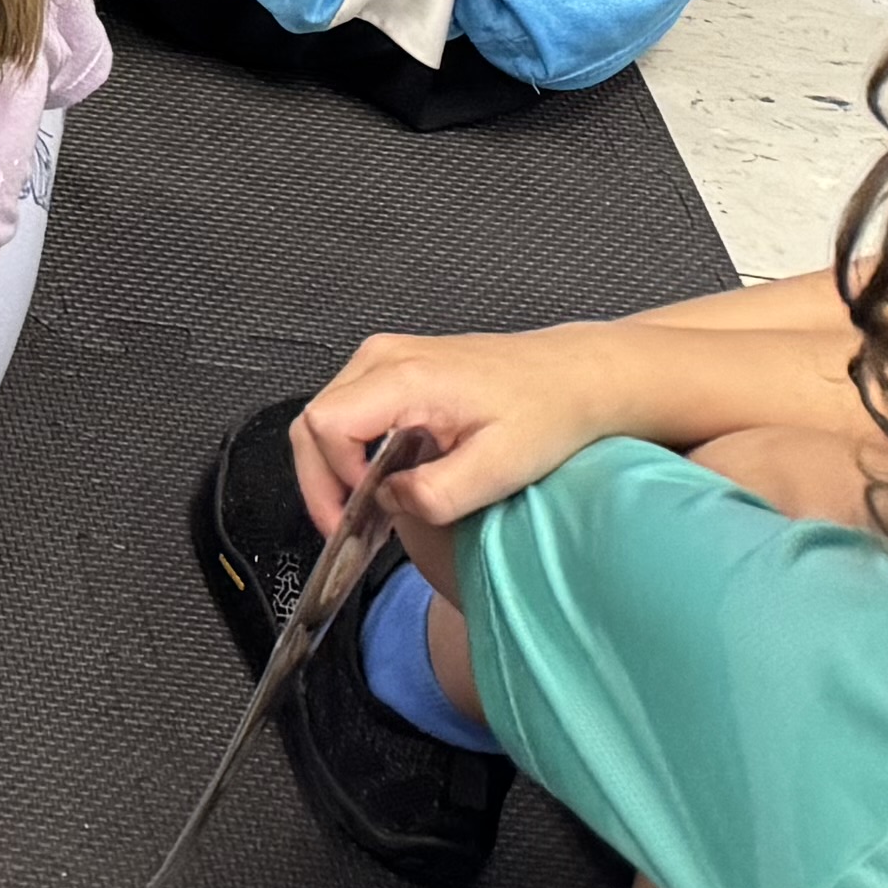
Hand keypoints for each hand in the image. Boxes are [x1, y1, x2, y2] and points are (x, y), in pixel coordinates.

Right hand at [295, 328, 636, 544]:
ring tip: (363, 511)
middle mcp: (381, 358)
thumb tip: (385, 502)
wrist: (574, 376)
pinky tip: (379, 481)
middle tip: (345, 530)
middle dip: (320, 481)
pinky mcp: (393, 365)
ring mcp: (384, 356)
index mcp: (404, 378)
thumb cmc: (545, 415)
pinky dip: (350, 450)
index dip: (333, 480)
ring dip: (333, 467)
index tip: (364, 518)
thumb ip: (436, 493)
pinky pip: (348, 408)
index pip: (326, 426)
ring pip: (325, 415)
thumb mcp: (500, 469)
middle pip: (312, 421)